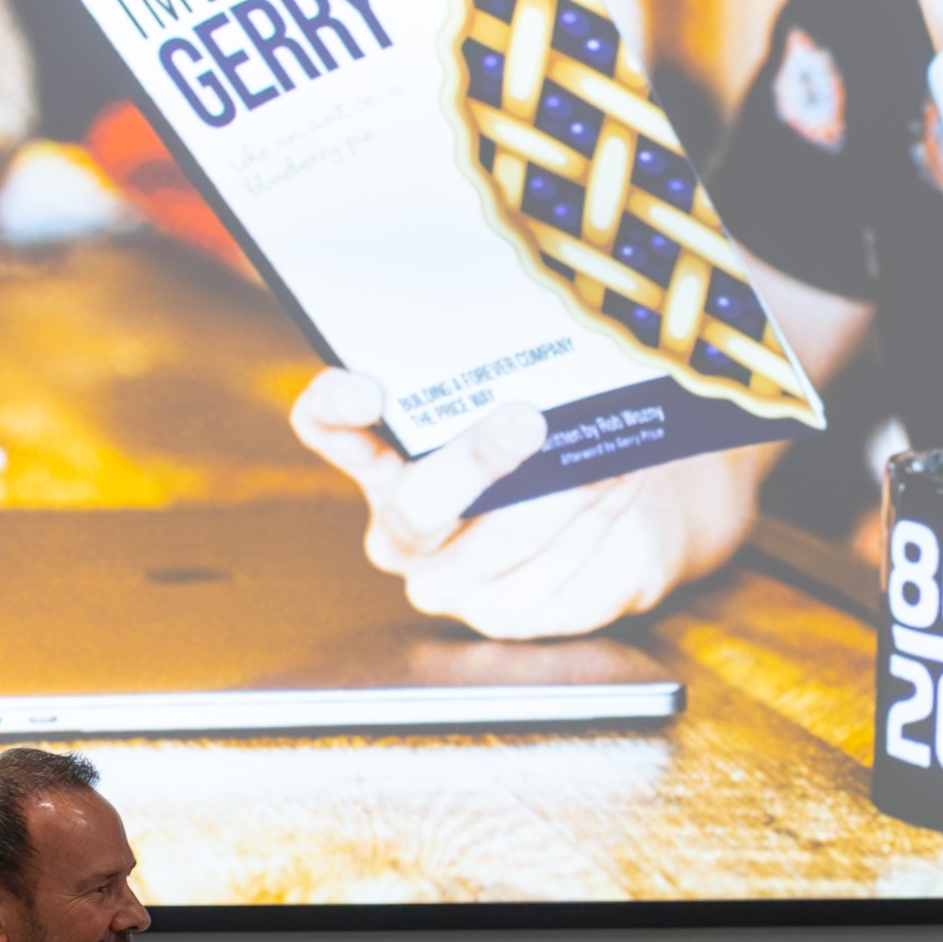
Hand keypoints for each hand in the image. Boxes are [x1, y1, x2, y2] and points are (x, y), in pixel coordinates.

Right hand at [288, 371, 773, 639]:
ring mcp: (447, 579)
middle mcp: (400, 525)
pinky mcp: (504, 614)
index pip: (326, 427)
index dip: (337, 408)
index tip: (370, 386)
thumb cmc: (547, 439)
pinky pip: (545, 578)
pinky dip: (588, 530)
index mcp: (379, 456)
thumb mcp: (517, 394)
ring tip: (604, 456)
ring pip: (496, 545)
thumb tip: (526, 327)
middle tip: (527, 420)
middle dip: (477, 461)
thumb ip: (498, 374)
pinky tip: (615, 492)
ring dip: (557, 497)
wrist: (609, 510)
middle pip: (418, 506)